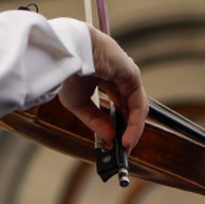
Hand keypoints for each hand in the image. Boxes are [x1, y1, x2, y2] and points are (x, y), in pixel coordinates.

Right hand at [56, 25, 147, 150]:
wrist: (67, 53)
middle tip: (122, 150)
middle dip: (126, 130)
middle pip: (130, 107)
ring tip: (124, 148)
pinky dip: (134, 124)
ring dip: (132, 131)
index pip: (118, 103)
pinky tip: (127, 139)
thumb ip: (95, 120)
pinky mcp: (133, 75)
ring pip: (136, 108)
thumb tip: (110, 138)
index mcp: (105, 76)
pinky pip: (138, 105)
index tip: (113, 142)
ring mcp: (127, 74)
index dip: (117, 124)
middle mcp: (119, 75)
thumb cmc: (67, 70)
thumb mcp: (78, 103)